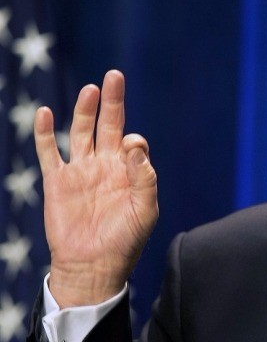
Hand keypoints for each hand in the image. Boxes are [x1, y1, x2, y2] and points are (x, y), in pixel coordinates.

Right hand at [35, 70, 157, 307]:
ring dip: (85, 110)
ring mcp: (80, 171)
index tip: (130, 151)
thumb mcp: (145, 210)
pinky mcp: (58, 182)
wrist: (93, 266)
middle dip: (112, 101)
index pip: (133, 142)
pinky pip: (49, 152)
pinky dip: (45, 133)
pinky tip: (46, 113)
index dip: (134, 141)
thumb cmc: (125, 240)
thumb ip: (145, 178)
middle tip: (114, 75)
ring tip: (91, 89)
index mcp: (128, 172)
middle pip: (108, 125)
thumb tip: (133, 146)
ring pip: (81, 132)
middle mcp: (104, 166)